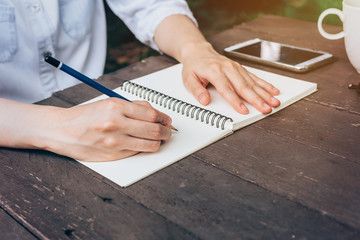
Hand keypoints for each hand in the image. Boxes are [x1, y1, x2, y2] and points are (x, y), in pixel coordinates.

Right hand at [38, 98, 171, 161]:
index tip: (167, 120)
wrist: (62, 130)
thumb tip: (156, 112)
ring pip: (150, 145)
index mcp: (116, 107)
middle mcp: (116, 124)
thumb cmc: (86, 116)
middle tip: (168, 132)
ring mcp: (115, 142)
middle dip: (167, 132)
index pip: (152, 114)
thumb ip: (133, 106)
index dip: (164, 118)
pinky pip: (137, 152)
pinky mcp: (113, 155)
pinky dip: (143, 148)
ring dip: (159, 142)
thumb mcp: (109, 103)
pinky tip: (142, 144)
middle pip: (154, 130)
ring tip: (159, 139)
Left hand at [181, 42, 280, 113]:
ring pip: (252, 82)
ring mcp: (236, 67)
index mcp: (214, 71)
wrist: (198, 51)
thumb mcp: (188, 79)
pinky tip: (273, 91)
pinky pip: (254, 77)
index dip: (236, 101)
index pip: (226, 89)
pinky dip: (265, 84)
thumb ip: (196, 90)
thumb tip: (204, 101)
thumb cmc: (194, 66)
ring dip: (264, 93)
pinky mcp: (240, 68)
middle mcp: (227, 68)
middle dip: (257, 99)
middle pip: (244, 86)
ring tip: (274, 102)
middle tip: (266, 108)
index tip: (244, 110)